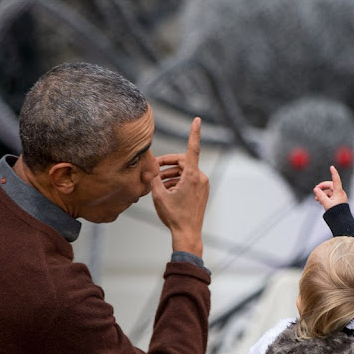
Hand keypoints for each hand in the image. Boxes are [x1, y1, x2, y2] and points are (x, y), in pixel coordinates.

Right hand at [151, 117, 209, 256]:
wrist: (188, 234)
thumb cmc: (174, 216)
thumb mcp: (158, 195)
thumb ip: (154, 178)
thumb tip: (150, 169)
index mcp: (192, 176)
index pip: (192, 149)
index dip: (194, 133)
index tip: (197, 120)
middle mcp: (201, 178)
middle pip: (183, 162)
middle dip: (167, 163)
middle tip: (153, 168)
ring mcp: (203, 185)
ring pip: (185, 172)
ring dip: (171, 174)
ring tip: (157, 182)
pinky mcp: (202, 191)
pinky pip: (189, 180)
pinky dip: (177, 181)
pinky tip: (166, 189)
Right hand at [313, 165, 348, 209]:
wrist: (342, 222)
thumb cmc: (336, 213)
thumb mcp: (326, 204)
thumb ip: (320, 196)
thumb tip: (316, 189)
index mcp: (339, 192)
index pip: (336, 180)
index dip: (334, 173)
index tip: (331, 167)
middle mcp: (340, 193)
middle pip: (330, 186)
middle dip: (322, 187)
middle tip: (315, 190)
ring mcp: (338, 197)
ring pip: (329, 192)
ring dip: (322, 194)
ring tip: (316, 199)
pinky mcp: (337, 201)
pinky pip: (330, 196)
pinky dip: (324, 197)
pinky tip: (319, 201)